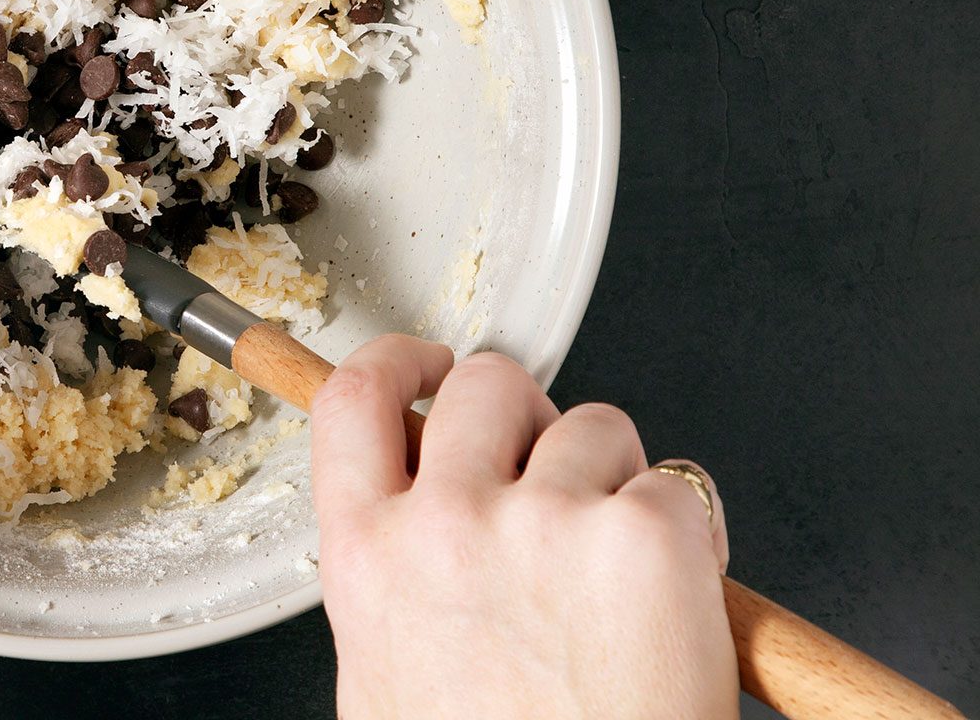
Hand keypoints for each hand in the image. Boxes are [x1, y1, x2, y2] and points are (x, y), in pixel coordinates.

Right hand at [311, 337, 734, 719]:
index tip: (424, 364)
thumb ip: (391, 579)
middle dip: (525, 409)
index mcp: (368, 556)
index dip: (395, 363)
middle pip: (483, 383)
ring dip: (613, 476)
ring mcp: (545, 518)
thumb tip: (410, 509)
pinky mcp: (643, 533)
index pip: (356, 400)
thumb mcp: (385, 679)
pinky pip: (676, 485)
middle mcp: (445, 519)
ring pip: (594, 425)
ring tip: (616, 571)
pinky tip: (668, 604)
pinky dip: (686, 535)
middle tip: (550, 462)